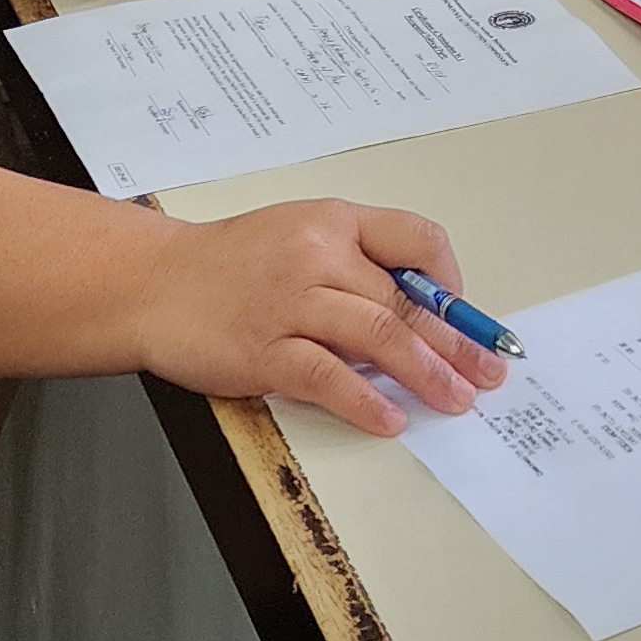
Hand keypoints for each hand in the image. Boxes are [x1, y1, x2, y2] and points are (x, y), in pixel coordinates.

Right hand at [135, 199, 505, 436]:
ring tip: (455, 399)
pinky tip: (390, 418)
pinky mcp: (264, 350)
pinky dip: (364, 400)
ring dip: (427, 373)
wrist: (153, 282)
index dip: (449, 282)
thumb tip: (413, 310)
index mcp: (334, 222)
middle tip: (487, 371)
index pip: (415, 240)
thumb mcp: (298, 235)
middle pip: (406, 300)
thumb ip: (353, 263)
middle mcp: (318, 255)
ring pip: (379, 335)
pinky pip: (328, 376)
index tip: (466, 316)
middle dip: (456, 342)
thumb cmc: (227, 263)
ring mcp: (291, 303)